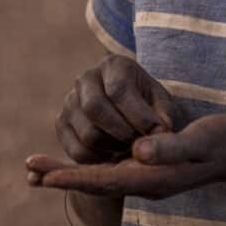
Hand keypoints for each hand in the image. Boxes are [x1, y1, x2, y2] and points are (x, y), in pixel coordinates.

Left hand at [26, 114, 225, 200]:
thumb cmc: (224, 142)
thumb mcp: (199, 140)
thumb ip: (170, 146)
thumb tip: (138, 150)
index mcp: (153, 178)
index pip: (104, 179)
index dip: (74, 176)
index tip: (45, 175)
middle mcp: (145, 182)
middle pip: (95, 182)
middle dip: (61, 176)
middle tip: (27, 171)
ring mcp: (147, 178)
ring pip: (99, 178)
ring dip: (69, 174)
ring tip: (38, 170)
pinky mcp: (150, 169)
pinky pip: (110, 172)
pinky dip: (87, 168)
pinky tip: (73, 162)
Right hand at [55, 54, 184, 165]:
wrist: (131, 112)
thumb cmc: (150, 106)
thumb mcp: (162, 105)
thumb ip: (164, 115)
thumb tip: (160, 131)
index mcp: (114, 65)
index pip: (118, 89)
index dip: (139, 115)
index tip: (157, 132)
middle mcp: (86, 79)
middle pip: (95, 108)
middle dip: (123, 132)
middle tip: (142, 144)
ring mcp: (69, 101)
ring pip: (87, 133)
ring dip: (114, 148)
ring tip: (131, 148)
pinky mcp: (62, 125)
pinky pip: (78, 151)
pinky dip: (100, 160)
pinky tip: (115, 155)